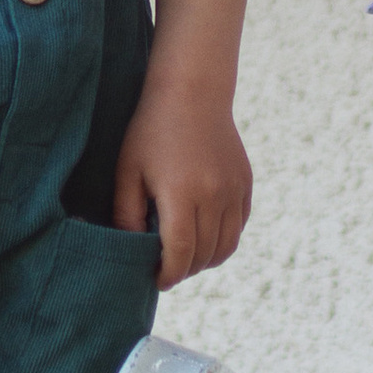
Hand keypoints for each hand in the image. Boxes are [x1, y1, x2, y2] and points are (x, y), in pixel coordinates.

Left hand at [112, 0, 253, 288]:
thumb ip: (128, 216)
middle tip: (167, 269)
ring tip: (185, 256)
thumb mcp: (128, 172)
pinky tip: (203, 234)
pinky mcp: (245, 183)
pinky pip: (238, 226)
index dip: (167, 275)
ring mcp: (234, 190)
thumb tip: (133, 251)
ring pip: (227, 246)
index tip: (156, 280)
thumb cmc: (150, 131)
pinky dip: (223, 239)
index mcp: (182, 194)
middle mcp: (214, 196)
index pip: (180, 254)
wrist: (192, 92)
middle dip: (184, 270)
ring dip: (206, 260)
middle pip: (204, 255)